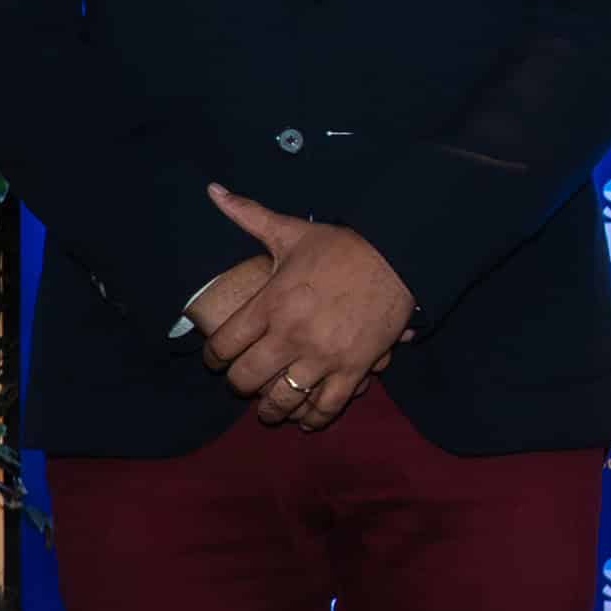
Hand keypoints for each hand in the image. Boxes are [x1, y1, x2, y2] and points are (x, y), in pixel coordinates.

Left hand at [200, 185, 414, 428]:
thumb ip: (248, 215)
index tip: (216, 362)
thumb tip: (214, 190)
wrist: (397, 256)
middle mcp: (290, 336)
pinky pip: (327, 406)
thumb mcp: (290, 231)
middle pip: (247, 379)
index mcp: (270, 304)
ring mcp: (322, 356)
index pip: (224, 346)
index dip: (213, 360)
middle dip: (240, 385)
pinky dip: (313, 418)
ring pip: (284, 400)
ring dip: (272, 409)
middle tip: (243, 383)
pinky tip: (306, 419)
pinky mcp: (353, 368)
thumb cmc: (341, 245)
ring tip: (270, 410)